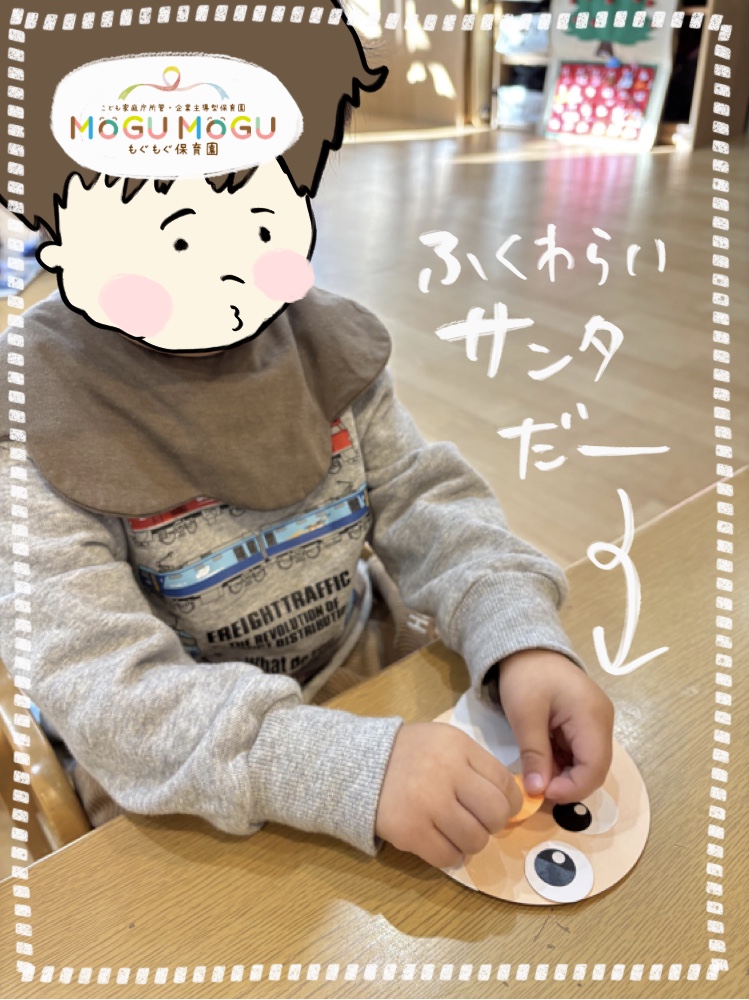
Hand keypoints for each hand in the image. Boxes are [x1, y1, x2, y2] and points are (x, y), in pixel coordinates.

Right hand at [375, 721, 522, 867]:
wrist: (358, 764)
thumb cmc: (411, 755)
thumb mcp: (446, 744)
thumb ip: (477, 766)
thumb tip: (511, 802)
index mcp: (459, 747)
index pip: (505, 783)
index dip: (510, 803)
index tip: (501, 809)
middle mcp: (446, 772)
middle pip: (496, 814)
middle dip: (493, 824)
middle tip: (478, 822)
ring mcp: (427, 803)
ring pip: (475, 840)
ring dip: (470, 842)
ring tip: (455, 832)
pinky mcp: (410, 830)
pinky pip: (449, 857)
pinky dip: (451, 856)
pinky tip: (441, 842)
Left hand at [498, 649, 613, 802]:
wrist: (526, 649)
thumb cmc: (526, 676)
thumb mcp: (524, 715)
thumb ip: (534, 755)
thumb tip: (537, 792)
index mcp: (592, 716)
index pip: (595, 767)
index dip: (572, 788)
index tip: (542, 793)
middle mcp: (602, 722)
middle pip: (595, 768)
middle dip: (568, 784)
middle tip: (537, 788)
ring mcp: (596, 723)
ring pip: (587, 764)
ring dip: (563, 775)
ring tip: (536, 774)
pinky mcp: (585, 724)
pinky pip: (579, 753)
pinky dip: (562, 763)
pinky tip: (542, 762)